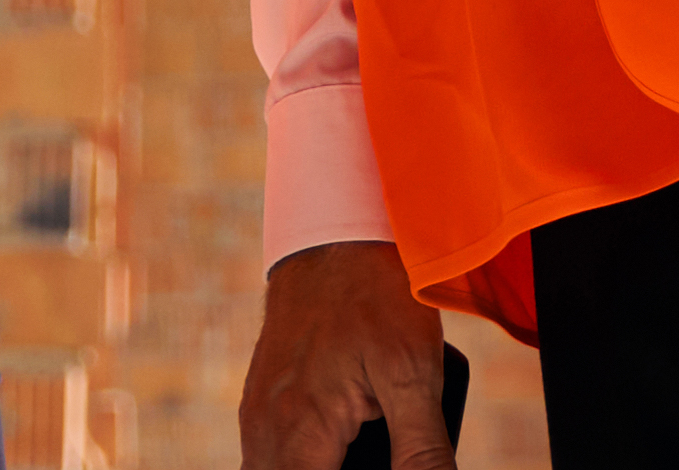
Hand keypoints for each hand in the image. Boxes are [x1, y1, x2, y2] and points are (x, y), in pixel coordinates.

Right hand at [237, 240, 452, 469]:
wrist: (336, 232)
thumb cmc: (376, 294)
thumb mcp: (413, 373)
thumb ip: (422, 451)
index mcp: (300, 432)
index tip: (384, 469)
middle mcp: (266, 430)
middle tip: (377, 458)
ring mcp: (257, 415)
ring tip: (359, 452)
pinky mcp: (259, 400)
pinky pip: (267, 458)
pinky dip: (298, 464)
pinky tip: (333, 452)